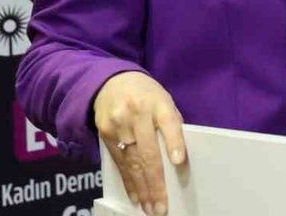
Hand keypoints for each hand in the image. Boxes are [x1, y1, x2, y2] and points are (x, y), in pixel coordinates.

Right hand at [93, 71, 186, 214]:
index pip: (168, 122)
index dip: (174, 141)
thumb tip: (180, 156)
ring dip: (142, 188)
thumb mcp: (163, 99)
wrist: (110, 81)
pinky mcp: (105, 134)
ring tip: (151, 208)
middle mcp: (136, 114)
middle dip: (155, 182)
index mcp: (158, 101)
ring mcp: (118, 125)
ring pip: (132, 162)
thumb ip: (171, 122)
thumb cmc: (146, 94)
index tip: (178, 161)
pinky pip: (119, 163)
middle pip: (147, 151)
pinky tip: (135, 197)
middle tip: (161, 206)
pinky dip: (128, 182)